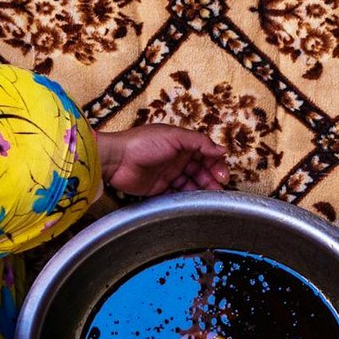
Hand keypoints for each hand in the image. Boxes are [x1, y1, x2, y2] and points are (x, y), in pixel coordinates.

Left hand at [94, 125, 230, 196]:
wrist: (116, 160)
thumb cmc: (142, 143)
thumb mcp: (174, 136)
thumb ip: (199, 142)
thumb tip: (221, 149)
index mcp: (181, 143)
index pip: (205, 153)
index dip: (215, 163)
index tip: (222, 175)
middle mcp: (176, 158)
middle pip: (200, 169)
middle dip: (211, 178)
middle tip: (218, 189)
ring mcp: (168, 174)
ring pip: (191, 183)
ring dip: (201, 189)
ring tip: (208, 198)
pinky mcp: (159, 188)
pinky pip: (177, 194)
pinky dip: (187, 198)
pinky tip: (193, 202)